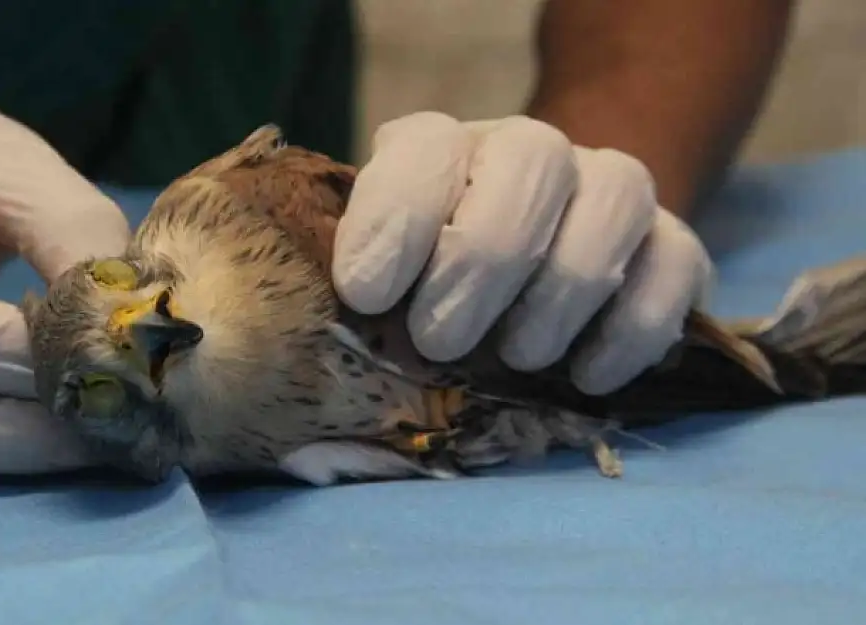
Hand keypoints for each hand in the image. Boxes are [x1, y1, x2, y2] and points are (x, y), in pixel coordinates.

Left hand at [333, 112, 714, 394]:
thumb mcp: (382, 272)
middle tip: (439, 342)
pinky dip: (630, 330)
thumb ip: (368, 283)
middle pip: (531, 167)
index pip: (427, 150)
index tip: (368, 294)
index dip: (396, 219)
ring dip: (558, 294)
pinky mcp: (671, 243)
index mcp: (444, 148)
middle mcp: (532, 150)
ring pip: (613, 206)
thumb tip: (359, 325)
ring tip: (517, 358)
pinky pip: (675, 269)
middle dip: (480, 263)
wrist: (532, 256)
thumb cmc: (432, 280)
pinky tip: (586, 375)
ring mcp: (610, 189)